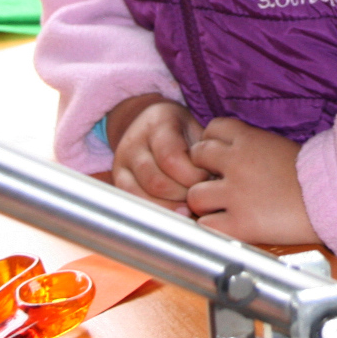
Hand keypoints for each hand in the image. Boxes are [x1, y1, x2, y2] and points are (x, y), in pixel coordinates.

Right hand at [108, 94, 208, 208]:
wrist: (150, 123)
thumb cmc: (183, 132)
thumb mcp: (196, 130)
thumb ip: (206, 153)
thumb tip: (219, 184)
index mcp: (158, 123)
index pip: (171, 157)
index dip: (193, 175)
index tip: (209, 178)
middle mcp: (134, 142)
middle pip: (156, 182)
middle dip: (183, 196)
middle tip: (202, 198)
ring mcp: (122, 162)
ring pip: (142, 197)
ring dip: (170, 208)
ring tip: (190, 209)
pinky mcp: (117, 181)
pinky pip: (133, 204)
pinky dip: (155, 212)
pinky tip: (173, 214)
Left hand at [186, 118, 319, 244]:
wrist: (333, 198)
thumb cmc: (315, 175)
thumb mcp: (281, 147)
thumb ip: (254, 147)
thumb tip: (236, 154)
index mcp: (249, 139)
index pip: (212, 128)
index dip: (211, 141)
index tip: (218, 155)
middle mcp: (236, 162)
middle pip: (196, 156)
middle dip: (201, 169)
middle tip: (214, 181)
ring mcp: (235, 194)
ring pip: (194, 194)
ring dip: (203, 202)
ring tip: (217, 208)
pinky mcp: (240, 224)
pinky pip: (206, 226)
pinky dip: (211, 228)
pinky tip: (223, 227)